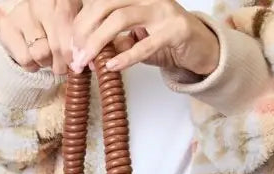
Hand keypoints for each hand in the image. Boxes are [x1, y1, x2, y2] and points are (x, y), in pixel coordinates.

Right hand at [0, 0, 81, 74]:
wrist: (27, 22)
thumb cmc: (57, 27)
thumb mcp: (73, 28)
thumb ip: (79, 41)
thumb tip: (83, 61)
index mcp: (62, 1)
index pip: (72, 33)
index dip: (74, 54)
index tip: (76, 65)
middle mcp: (40, 3)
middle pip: (57, 47)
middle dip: (62, 63)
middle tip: (62, 66)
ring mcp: (23, 13)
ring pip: (41, 54)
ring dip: (46, 63)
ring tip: (46, 56)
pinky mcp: (7, 26)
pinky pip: (26, 59)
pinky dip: (32, 65)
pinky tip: (33, 56)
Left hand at [71, 0, 219, 75]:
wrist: (202, 49)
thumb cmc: (167, 41)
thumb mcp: (136, 40)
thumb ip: (115, 42)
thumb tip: (89, 53)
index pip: (99, 3)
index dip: (82, 23)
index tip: (72, 46)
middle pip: (105, 7)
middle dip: (85, 33)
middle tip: (76, 57)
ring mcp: (162, 10)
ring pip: (121, 19)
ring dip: (99, 43)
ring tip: (88, 63)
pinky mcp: (175, 30)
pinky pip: (145, 44)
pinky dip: (126, 57)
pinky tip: (112, 67)